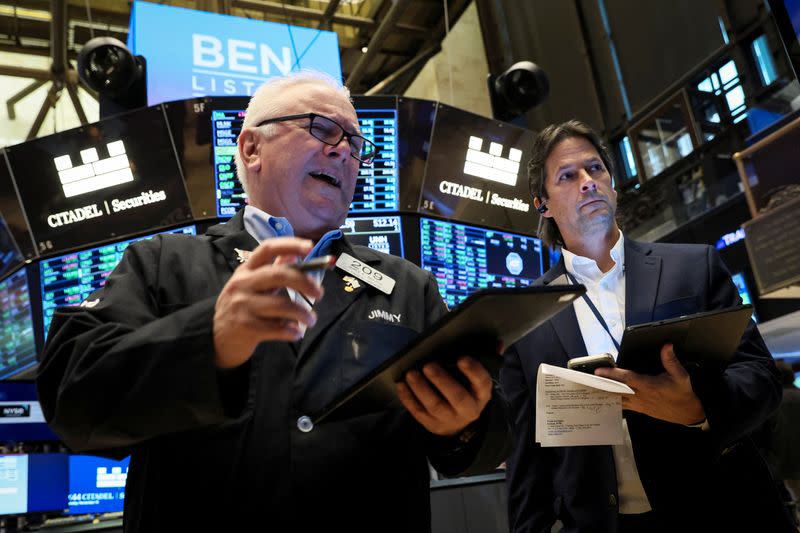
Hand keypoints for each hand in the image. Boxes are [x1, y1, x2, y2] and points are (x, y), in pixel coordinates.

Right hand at [213, 237, 323, 368]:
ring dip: (303, 313)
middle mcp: (243, 284)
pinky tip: (297, 333)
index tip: (310, 247)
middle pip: (279, 275)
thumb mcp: (251, 285)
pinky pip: (277, 328)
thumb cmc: (241, 307)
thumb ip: (272, 270)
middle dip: (304, 282)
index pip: (268, 248)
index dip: (290, 245)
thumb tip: (293, 254)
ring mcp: (243, 305)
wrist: (216, 337)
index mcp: (246, 270)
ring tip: (311, 320)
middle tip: (319, 293)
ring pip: (281, 305)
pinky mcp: (246, 327)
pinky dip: (292, 331)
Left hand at [396, 356, 492, 436]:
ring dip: (421, 389)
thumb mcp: (478, 378)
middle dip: (442, 381)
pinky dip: (408, 399)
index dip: (473, 371)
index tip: (461, 358)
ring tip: (411, 374)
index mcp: (481, 394)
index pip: (482, 383)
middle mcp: (468, 409)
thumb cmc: (467, 391)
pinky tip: (401, 386)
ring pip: (435, 406)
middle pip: (457, 397)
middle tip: (428, 365)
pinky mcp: (432, 424)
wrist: (460, 423)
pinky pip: (419, 413)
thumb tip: (498, 342)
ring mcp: (449, 419)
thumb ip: (487, 358)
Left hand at [594, 343, 705, 424]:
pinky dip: (611, 402)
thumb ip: (670, 360)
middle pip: (616, 390)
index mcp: (648, 385)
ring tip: (589, 388)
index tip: (598, 371)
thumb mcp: (681, 376)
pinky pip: (621, 406)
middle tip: (586, 380)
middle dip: (601, 384)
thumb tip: (666, 346)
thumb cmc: (682, 394)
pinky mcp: (638, 409)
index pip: (626, 378)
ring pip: (616, 399)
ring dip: (603, 394)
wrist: (687, 413)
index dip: (611, 374)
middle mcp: (640, 395)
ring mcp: (638, 404)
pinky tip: (602, 399)